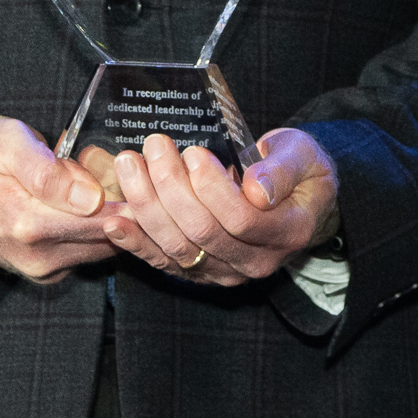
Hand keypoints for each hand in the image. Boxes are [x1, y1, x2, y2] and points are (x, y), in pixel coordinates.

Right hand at [0, 114, 119, 283]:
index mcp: (29, 224)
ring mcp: (39, 269)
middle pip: (111, 236)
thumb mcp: (7, 141)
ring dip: (106, 215)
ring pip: (101, 246)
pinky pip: (84, 251)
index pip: (109, 221)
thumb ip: (49, 172)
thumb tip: (91, 197)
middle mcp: (37, 257)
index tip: (129, 166)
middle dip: (120, 201)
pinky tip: (75, 200)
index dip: (128, 192)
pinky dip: (91, 227)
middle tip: (104, 163)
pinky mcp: (41, 272)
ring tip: (85, 176)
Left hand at [76, 128, 338, 286]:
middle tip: (154, 146)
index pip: (243, 220)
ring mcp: (224, 272)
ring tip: (129, 165)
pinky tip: (114, 221)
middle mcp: (255, 262)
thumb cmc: (297, 170)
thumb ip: (282, 169)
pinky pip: (163, 261)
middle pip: (203, 233)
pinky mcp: (199, 272)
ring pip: (178, 248)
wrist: (295, 199)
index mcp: (287, 233)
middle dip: (171, 187)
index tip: (194, 152)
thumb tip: (257, 189)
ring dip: (147, 206)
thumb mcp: (303, 156)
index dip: (213, 189)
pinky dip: (136, 242)